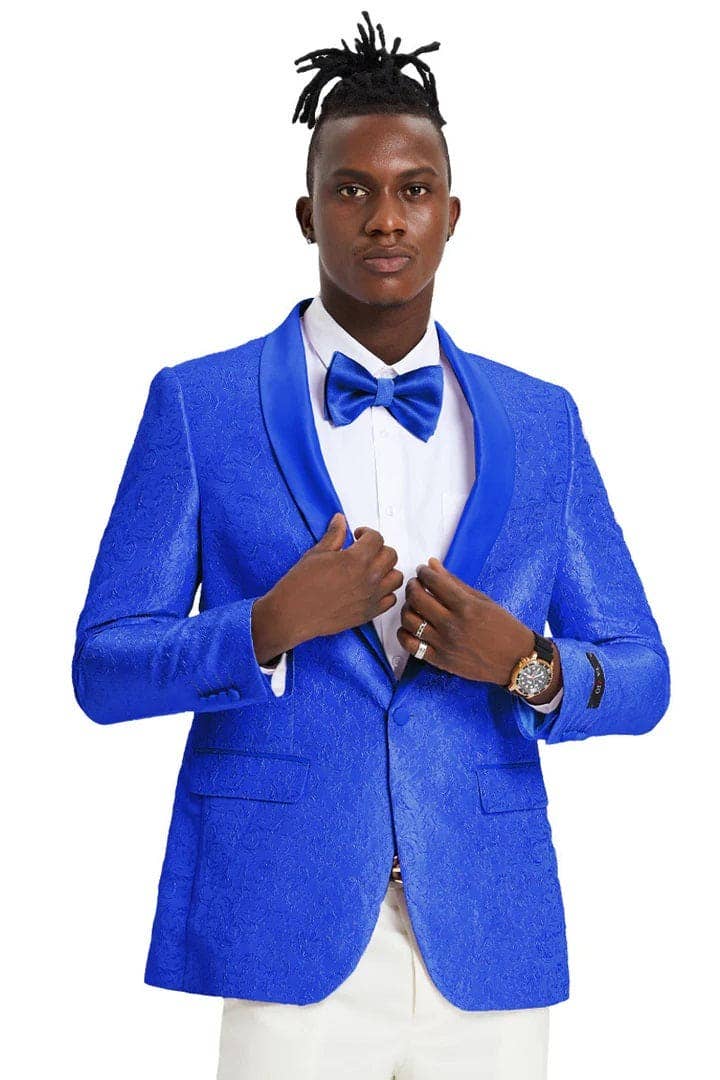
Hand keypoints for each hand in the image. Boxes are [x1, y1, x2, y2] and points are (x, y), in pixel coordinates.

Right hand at [251, 513, 402, 662]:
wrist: (293, 614)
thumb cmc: (301, 586)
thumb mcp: (317, 553)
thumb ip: (334, 535)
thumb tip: (340, 521)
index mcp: (357, 560)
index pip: (376, 538)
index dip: (367, 533)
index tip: (359, 535)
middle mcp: (369, 578)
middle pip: (391, 555)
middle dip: (379, 548)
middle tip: (366, 550)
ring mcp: (371, 597)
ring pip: (396, 577)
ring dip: (387, 570)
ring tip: (373, 569)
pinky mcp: (369, 613)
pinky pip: (390, 600)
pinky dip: (386, 592)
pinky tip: (373, 588)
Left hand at [396, 556, 556, 690]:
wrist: (516, 661)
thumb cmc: (504, 628)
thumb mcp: (483, 600)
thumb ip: (454, 583)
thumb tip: (432, 564)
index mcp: (466, 606)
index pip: (433, 581)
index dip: (424, 572)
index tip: (423, 571)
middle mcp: (452, 625)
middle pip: (416, 598)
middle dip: (412, 586)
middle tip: (416, 585)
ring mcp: (444, 644)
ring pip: (409, 620)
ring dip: (407, 608)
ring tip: (414, 605)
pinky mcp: (440, 661)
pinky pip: (410, 645)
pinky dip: (404, 633)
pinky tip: (410, 627)